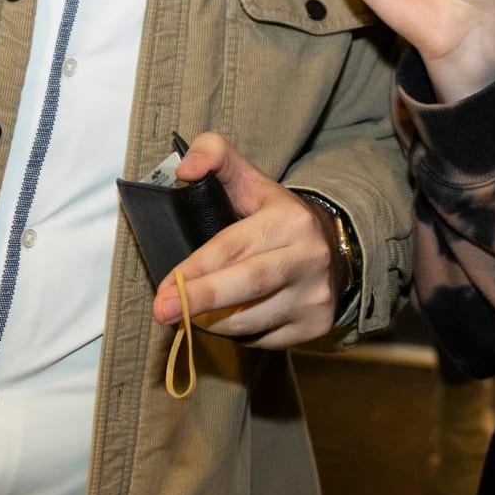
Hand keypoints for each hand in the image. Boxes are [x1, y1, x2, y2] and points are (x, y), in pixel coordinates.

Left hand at [150, 133, 348, 348]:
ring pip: (250, 320)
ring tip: (193, 313)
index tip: (164, 286)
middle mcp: (309, 257)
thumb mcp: (249, 179)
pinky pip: (262, 339)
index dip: (196, 268)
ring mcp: (315, 295)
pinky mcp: (316, 325)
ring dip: (212, 320)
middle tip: (162, 312)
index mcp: (290, 220)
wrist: (332, 247)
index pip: (233, 245)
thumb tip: (185, 169)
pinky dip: (236, 334)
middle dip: (200, 299)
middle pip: (247, 283)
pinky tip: (229, 317)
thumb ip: (214, 155)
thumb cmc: (275, 216)